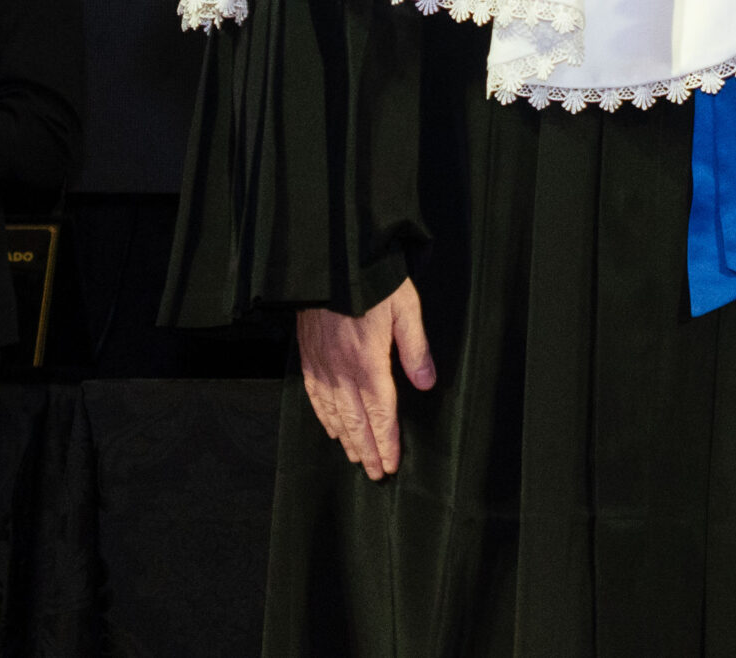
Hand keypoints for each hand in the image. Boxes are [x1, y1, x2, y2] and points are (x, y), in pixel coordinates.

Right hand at [296, 277, 435, 479]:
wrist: (330, 261)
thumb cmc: (372, 282)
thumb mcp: (406, 308)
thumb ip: (416, 348)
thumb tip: (427, 383)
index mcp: (368, 363)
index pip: (380, 413)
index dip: (387, 442)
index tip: (391, 465)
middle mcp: (342, 371)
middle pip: (357, 421)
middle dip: (368, 450)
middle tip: (377, 473)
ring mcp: (322, 366)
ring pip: (334, 414)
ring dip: (348, 438)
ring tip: (358, 457)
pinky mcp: (308, 356)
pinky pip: (315, 396)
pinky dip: (324, 417)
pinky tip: (331, 428)